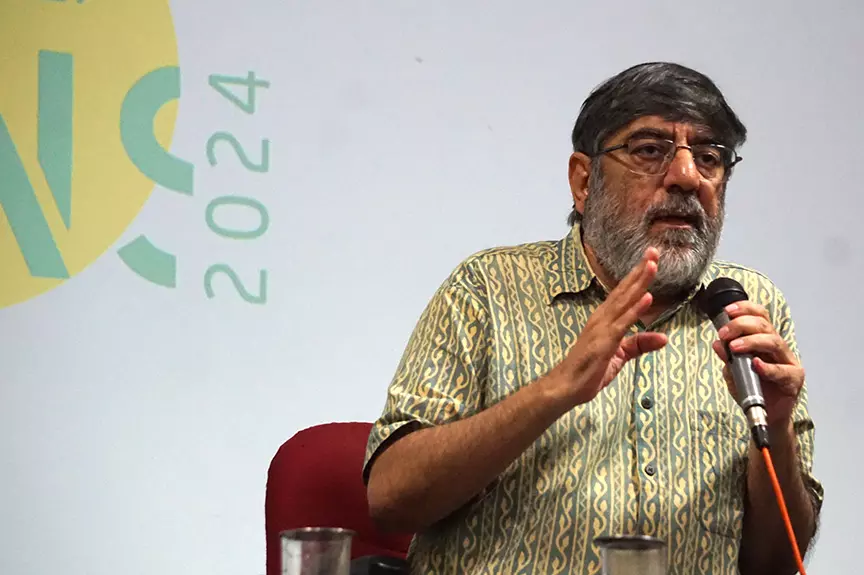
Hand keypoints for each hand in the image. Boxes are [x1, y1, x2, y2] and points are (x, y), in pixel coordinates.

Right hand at [551, 248, 668, 405]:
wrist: (566, 387)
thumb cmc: (589, 370)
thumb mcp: (621, 356)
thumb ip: (640, 344)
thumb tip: (664, 337)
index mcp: (605, 319)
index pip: (624, 293)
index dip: (638, 276)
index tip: (651, 258)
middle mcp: (602, 318)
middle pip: (624, 290)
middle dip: (640, 270)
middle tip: (654, 251)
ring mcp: (601, 329)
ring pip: (623, 301)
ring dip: (638, 283)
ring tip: (652, 265)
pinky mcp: (603, 343)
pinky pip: (621, 324)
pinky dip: (634, 310)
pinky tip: (645, 298)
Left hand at [711, 301, 802, 426]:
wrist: (765, 416)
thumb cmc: (753, 390)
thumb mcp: (733, 372)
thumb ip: (727, 358)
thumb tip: (717, 343)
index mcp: (764, 341)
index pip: (760, 316)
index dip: (745, 309)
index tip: (727, 311)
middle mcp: (778, 348)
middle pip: (765, 326)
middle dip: (741, 325)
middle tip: (724, 333)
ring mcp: (788, 362)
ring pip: (774, 342)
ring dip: (751, 341)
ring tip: (734, 347)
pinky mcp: (794, 379)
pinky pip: (782, 370)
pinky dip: (767, 367)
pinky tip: (756, 364)